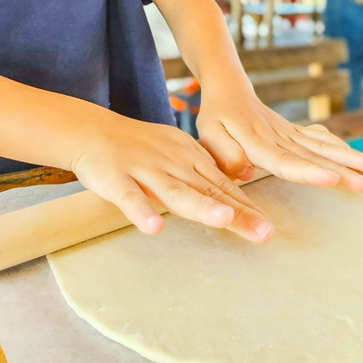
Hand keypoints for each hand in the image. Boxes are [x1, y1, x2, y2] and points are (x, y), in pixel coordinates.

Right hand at [70, 113, 273, 242]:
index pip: (222, 187)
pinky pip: (130, 198)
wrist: (95, 130)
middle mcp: (174, 165)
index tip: (267, 228)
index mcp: (190, 160)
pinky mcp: (117, 180)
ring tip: (224, 219)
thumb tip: (235, 200)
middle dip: (237, 213)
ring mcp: (146, 171)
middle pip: (208, 191)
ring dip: (200, 206)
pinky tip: (154, 228)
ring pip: (175, 192)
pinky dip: (141, 212)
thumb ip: (203, 177)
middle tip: (264, 232)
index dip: (245, 207)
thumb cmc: (142, 148)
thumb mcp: (178, 156)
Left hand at [196, 84, 362, 193]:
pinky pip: (320, 139)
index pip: (285, 161)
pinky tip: (358, 157)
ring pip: (322, 146)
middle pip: (313, 155)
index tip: (332, 178)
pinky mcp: (295, 131)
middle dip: (342, 168)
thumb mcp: (208, 134)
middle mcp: (278, 136)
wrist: (229, 86)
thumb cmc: (217, 115)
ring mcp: (290, 132)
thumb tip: (247, 171)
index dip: (309, 172)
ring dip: (348, 157)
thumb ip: (225, 154)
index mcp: (256, 140)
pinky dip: (339, 147)